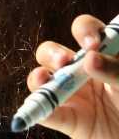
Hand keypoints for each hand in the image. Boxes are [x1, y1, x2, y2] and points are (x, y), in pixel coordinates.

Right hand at [28, 14, 118, 138]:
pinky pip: (48, 113)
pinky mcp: (67, 119)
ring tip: (46, 79)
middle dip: (53, 53)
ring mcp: (72, 94)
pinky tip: (46, 108)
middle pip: (54, 51)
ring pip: (42, 78)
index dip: (85, 30)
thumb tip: (90, 58)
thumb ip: (115, 69)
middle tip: (64, 62)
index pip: (87, 31)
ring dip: (39, 76)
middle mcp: (83, 72)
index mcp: (103, 56)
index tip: (92, 44)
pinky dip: (41, 109)